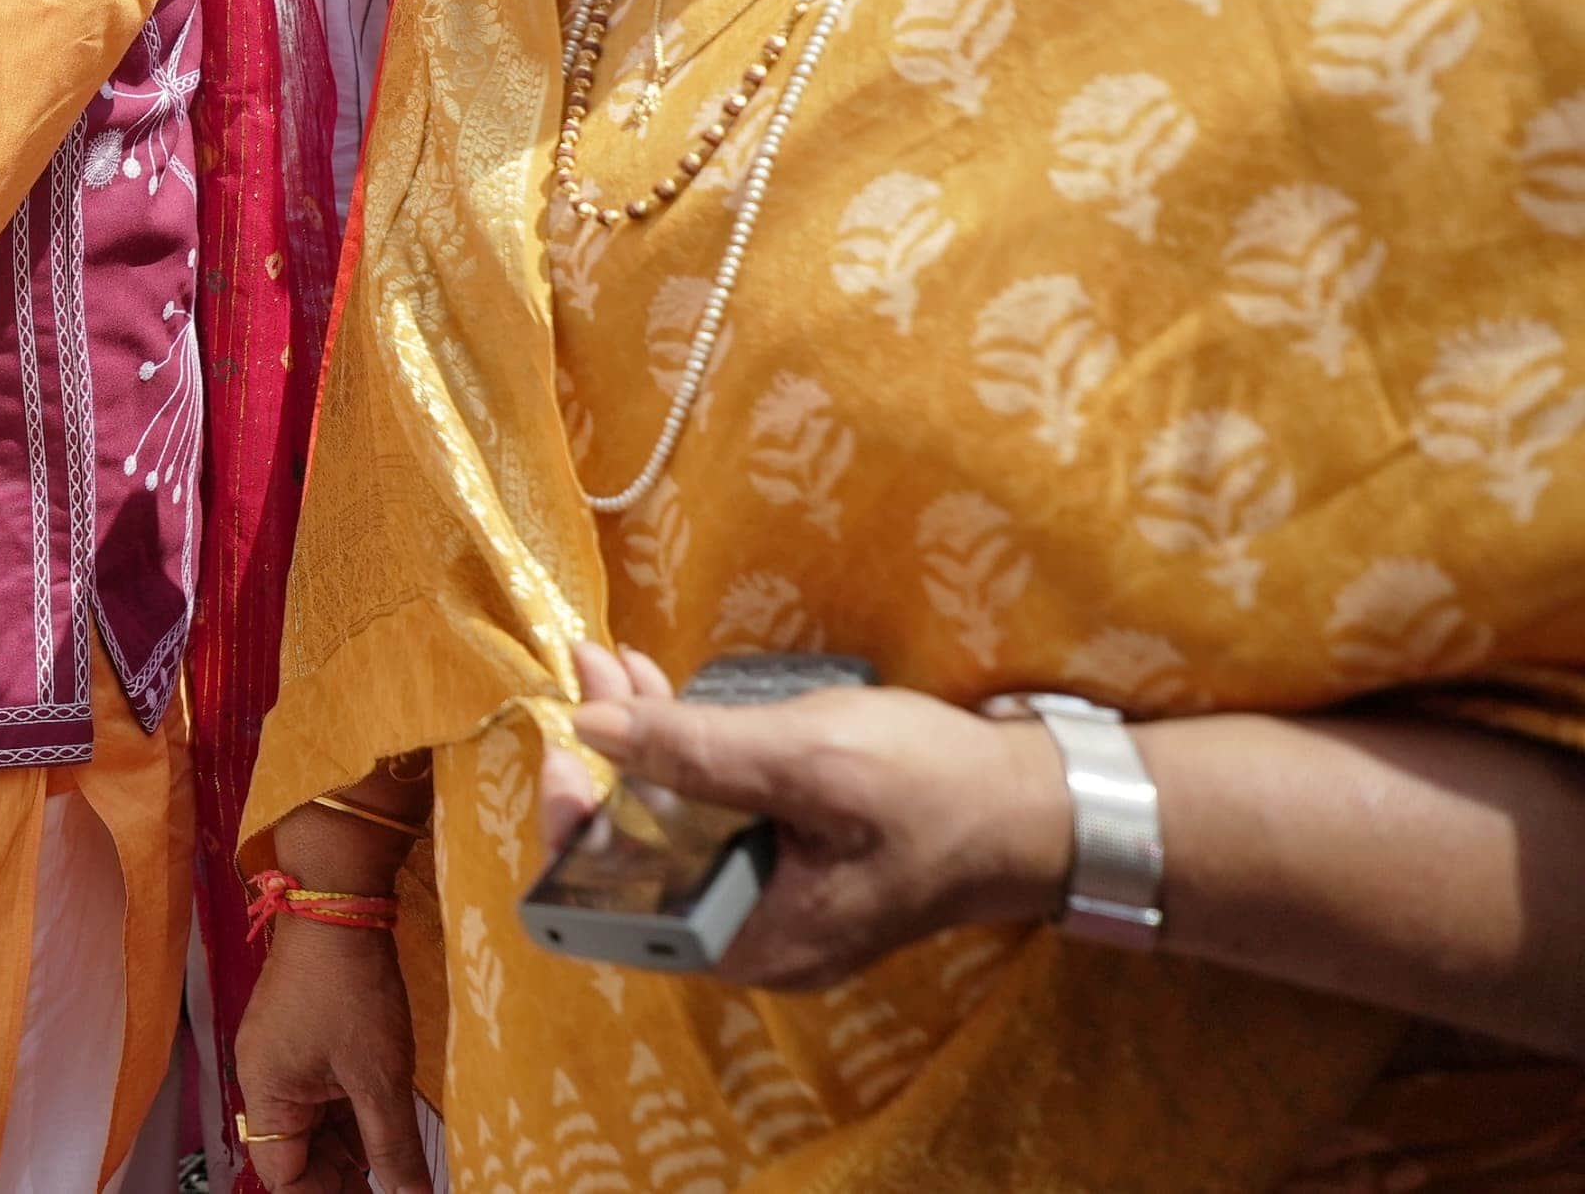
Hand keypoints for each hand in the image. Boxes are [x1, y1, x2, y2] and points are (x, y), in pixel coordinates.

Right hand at [231, 922, 429, 1193]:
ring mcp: (283, 1054)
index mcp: (266, 1092)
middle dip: (341, 1177)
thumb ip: (393, 1147)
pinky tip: (386, 1128)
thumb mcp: (379, 1076)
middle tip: (392, 1188)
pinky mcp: (302, 1036)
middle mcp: (265, 1077)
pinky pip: (322, 1093)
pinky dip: (352, 1116)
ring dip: (351, 1149)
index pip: (283, 1176)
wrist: (337, 902)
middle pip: (297, 1153)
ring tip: (397, 1166)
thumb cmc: (349, 985)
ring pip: (314, 1125)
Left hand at [550, 640, 1068, 989]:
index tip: (564, 739)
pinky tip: (665, 696)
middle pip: (636, 856)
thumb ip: (696, 751)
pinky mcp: (789, 867)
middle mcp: (746, 937)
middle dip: (605, 759)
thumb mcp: (809, 760)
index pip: (612, 904)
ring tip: (619, 664)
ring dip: (639, 744)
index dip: (572, 823)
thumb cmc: (934, 788)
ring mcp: (770, 904)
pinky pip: (711, 820)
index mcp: (745, 939)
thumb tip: (588, 728)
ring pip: (670, 829)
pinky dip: (686, 757)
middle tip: (594, 668)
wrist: (1038, 810)